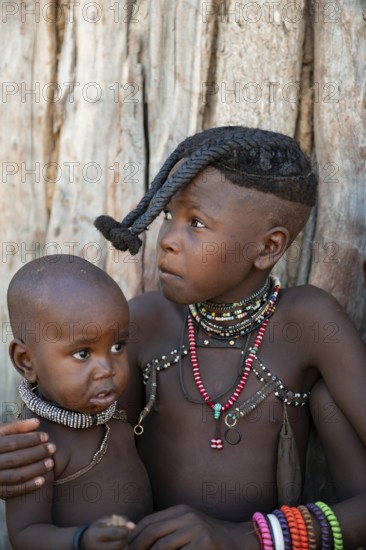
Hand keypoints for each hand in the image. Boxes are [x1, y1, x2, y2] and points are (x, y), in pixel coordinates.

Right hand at [0, 418, 54, 497]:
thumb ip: (15, 427)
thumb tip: (37, 422)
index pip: (12, 443)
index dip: (30, 439)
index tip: (46, 436)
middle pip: (15, 459)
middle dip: (36, 453)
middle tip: (52, 448)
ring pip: (14, 476)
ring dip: (35, 470)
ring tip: (50, 463)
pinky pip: (11, 491)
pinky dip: (27, 487)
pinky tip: (42, 481)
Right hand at [82, 516, 134, 549]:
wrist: (85, 543)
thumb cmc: (97, 529)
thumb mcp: (104, 520)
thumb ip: (120, 520)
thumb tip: (133, 526)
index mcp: (96, 535)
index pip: (116, 533)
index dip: (124, 529)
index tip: (124, 527)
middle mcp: (98, 548)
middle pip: (120, 544)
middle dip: (125, 538)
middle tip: (121, 534)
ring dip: (125, 544)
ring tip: (119, 540)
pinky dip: (122, 549)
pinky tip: (117, 545)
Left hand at [128, 504, 258, 549]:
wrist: (240, 541)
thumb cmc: (210, 538)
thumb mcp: (189, 526)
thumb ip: (169, 529)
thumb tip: (138, 537)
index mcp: (181, 510)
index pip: (148, 521)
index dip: (134, 537)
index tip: (125, 549)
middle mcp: (187, 516)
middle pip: (152, 532)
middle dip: (137, 548)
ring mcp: (196, 529)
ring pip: (162, 547)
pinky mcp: (204, 544)